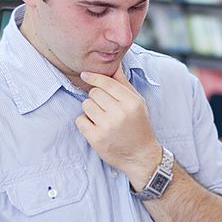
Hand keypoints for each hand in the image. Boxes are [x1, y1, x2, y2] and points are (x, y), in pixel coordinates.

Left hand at [75, 67, 162, 189]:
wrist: (141, 156)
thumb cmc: (139, 126)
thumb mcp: (138, 103)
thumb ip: (124, 84)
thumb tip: (114, 65)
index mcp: (131, 102)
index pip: (106, 82)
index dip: (94, 77)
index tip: (85, 75)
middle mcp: (120, 113)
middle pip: (94, 93)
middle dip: (96, 98)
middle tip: (105, 109)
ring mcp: (107, 127)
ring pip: (86, 105)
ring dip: (90, 110)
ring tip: (102, 119)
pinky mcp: (96, 138)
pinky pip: (80, 120)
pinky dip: (85, 123)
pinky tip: (96, 128)